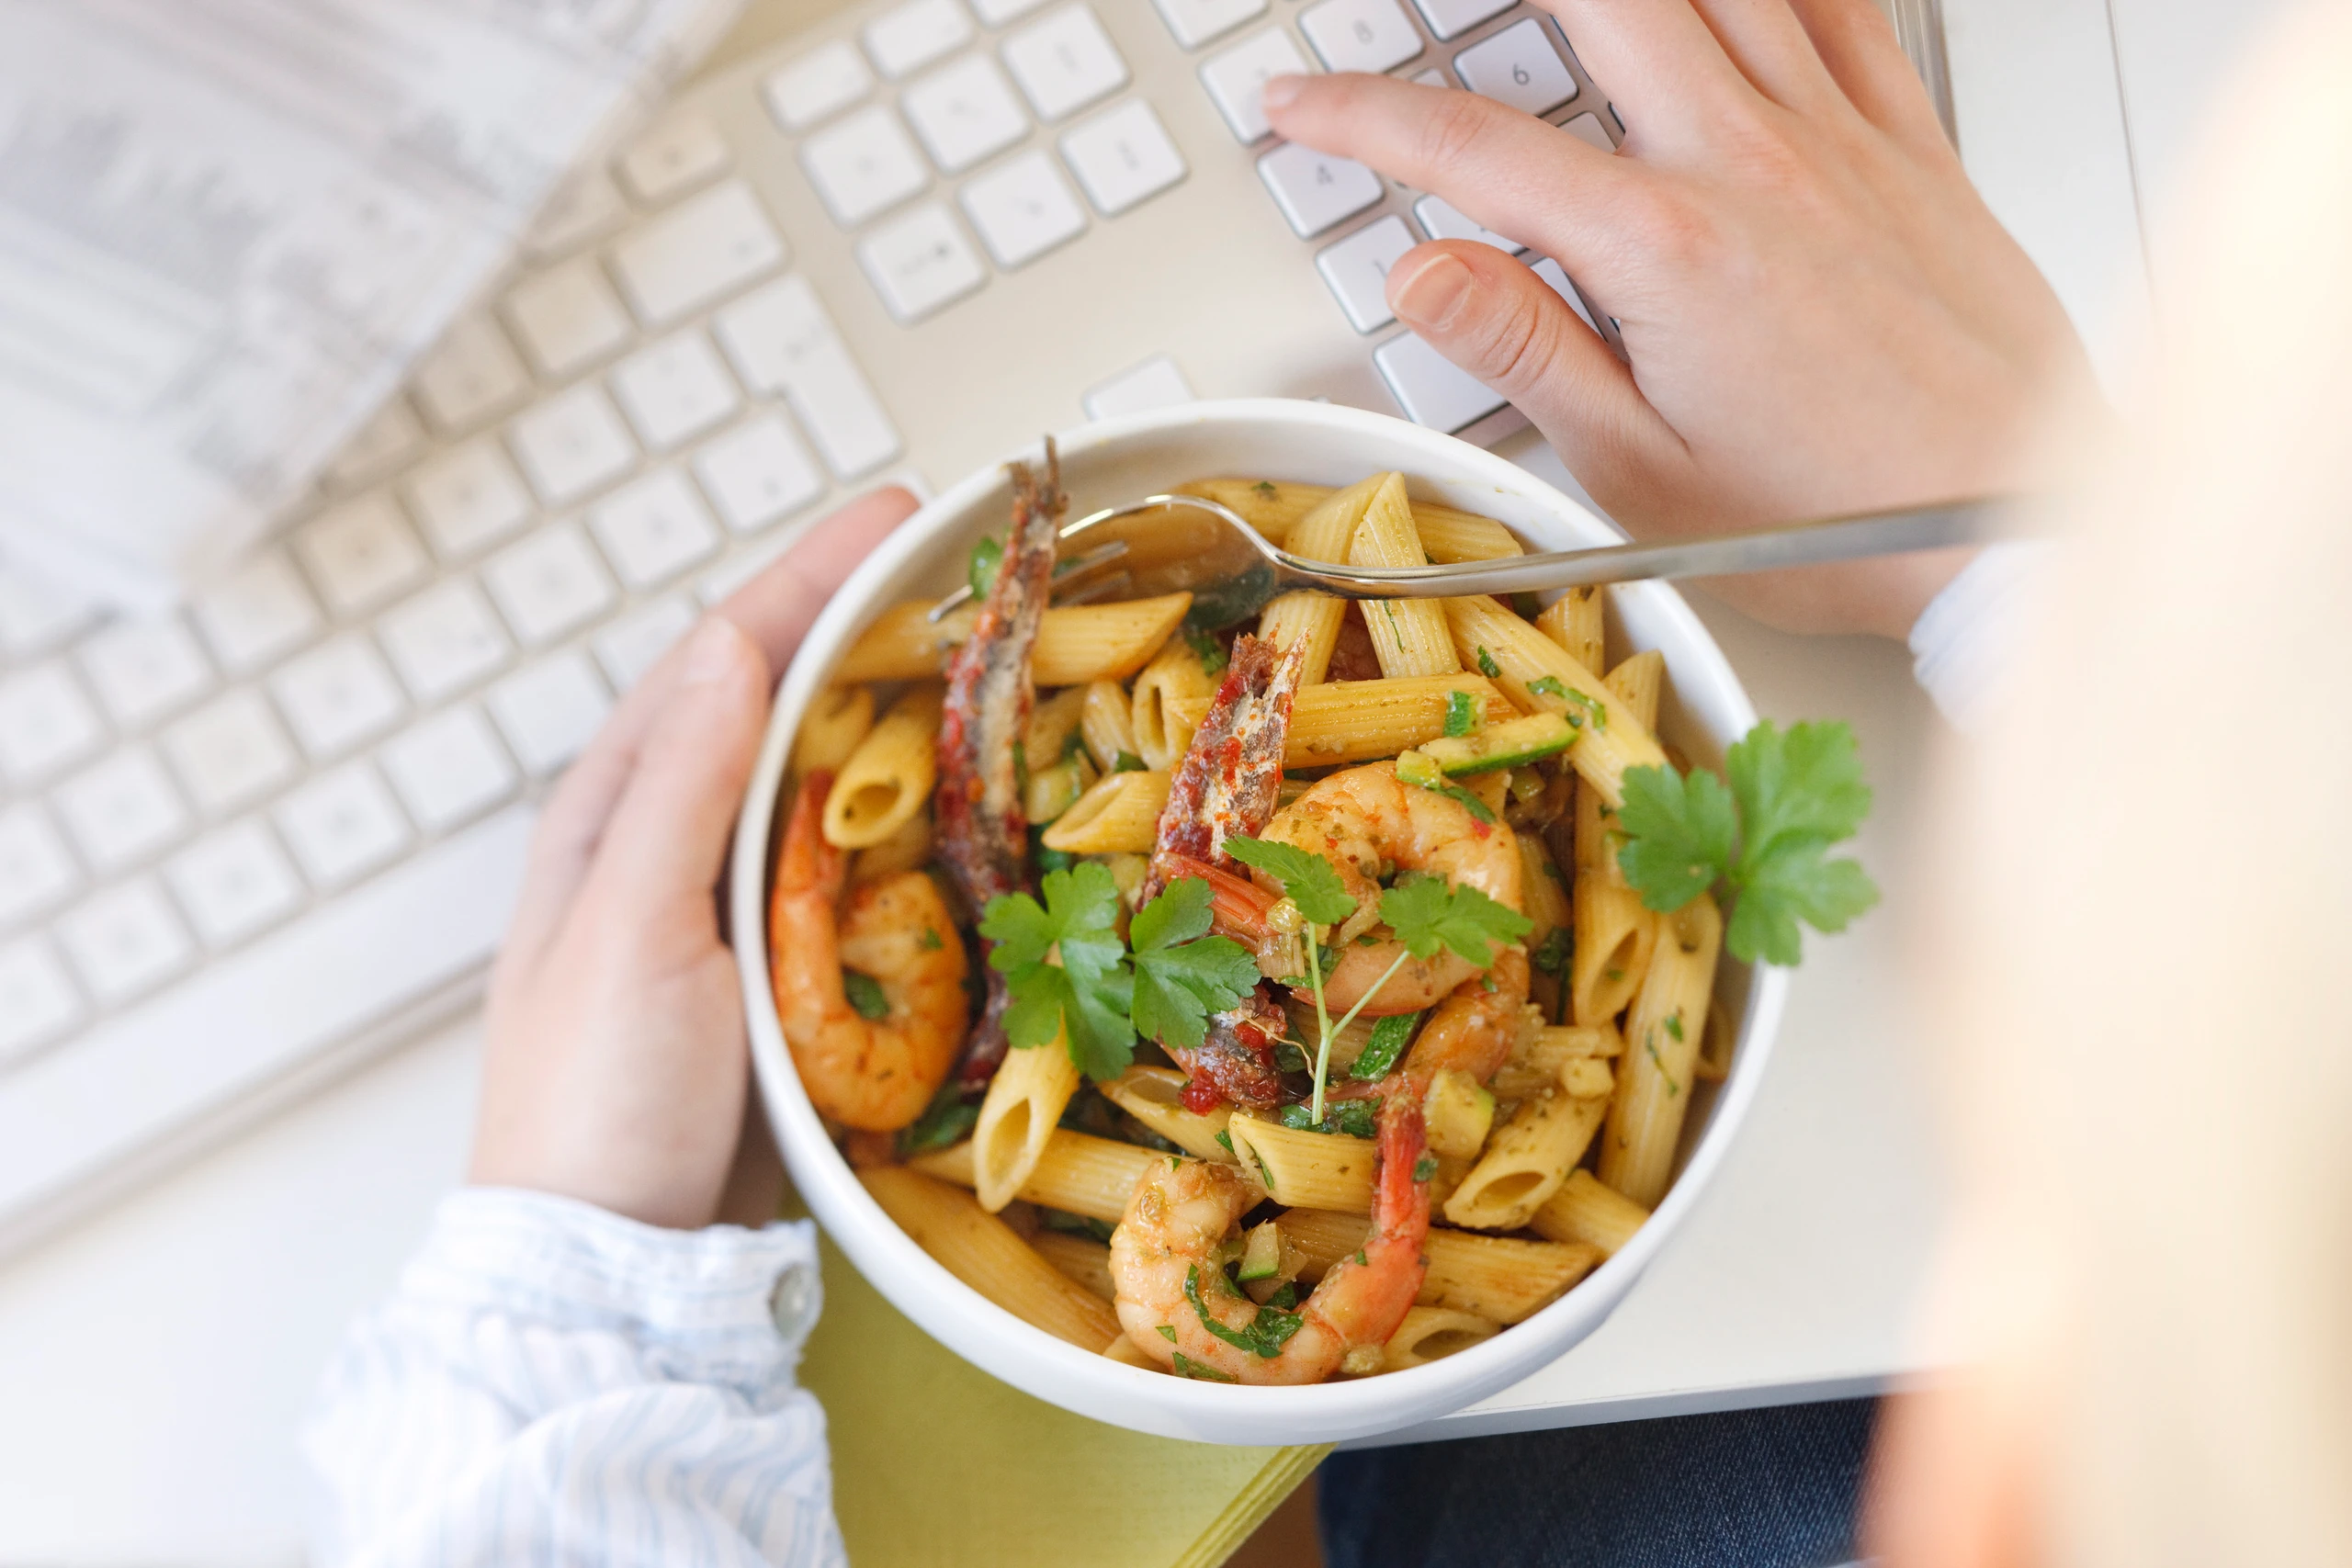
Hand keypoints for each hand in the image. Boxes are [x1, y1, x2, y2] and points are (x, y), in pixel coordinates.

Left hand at [470, 488, 918, 1228]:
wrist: (614, 1258)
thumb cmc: (595, 1094)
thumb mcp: (626, 933)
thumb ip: (678, 793)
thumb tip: (733, 648)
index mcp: (614, 812)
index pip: (721, 659)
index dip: (805, 580)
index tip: (893, 516)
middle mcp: (671, 840)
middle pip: (778, 701)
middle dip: (863, 624)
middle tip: (963, 569)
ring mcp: (730, 902)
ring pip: (822, 775)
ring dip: (894, 709)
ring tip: (982, 652)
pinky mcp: (782, 965)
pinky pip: (852, 862)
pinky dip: (906, 814)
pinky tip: (961, 795)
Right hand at [1265, 0, 2089, 637]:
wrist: (2013, 521)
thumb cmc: (1842, 518)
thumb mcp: (1642, 471)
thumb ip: (1526, 350)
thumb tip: (1423, 272)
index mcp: (1667, 250)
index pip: (1474, 148)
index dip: (1363, 115)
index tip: (1303, 104)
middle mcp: (1753, 165)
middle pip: (1602, 1)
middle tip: (1427, 1)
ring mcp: (1838, 140)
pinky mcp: (1909, 144)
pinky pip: (1841, 5)